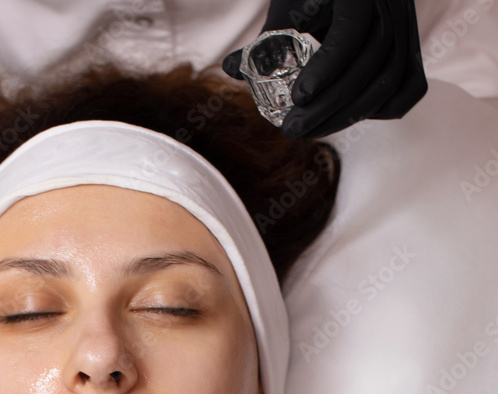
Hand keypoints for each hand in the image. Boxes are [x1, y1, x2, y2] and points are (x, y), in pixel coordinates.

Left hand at [223, 0, 426, 139]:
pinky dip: (382, 109)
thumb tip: (230, 68)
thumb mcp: (289, 1)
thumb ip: (266, 36)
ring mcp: (408, 28)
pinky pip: (409, 88)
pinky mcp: (412, 49)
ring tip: (309, 133)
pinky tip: (348, 119)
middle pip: (371, 64)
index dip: (327, 68)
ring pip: (390, 81)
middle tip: (291, 130)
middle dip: (329, 105)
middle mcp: (392, 5)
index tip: (298, 96)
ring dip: (348, 116)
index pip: (351, 32)